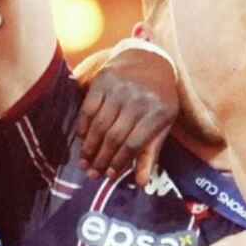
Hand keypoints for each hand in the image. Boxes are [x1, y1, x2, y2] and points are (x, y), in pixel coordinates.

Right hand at [76, 44, 178, 184]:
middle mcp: (139, 100)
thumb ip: (151, 152)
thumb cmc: (159, 99)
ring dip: (89, 147)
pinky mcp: (103, 81)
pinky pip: (88, 108)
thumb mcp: (163, 123)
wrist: (150, 61)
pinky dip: (83, 126)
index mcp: (158, 113)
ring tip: (84, 162)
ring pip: (99, 124)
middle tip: (92, 173)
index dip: (119, 162)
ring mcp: (120, 89)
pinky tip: (82, 140)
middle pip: (114, 136)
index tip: (109, 176)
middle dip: (101, 158)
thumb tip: (140, 183)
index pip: (134, 144)